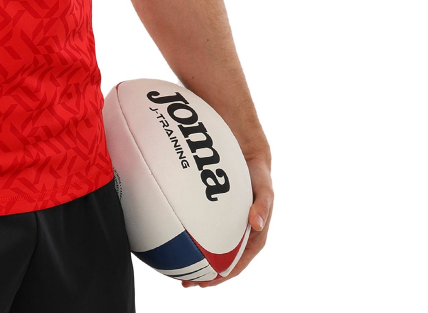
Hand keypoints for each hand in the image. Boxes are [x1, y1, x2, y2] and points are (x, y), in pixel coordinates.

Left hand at [182, 150, 272, 287]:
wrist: (249, 157)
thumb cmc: (259, 177)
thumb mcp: (265, 191)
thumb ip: (263, 206)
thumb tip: (257, 224)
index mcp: (254, 238)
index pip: (237, 264)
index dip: (222, 276)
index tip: (206, 284)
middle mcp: (240, 236)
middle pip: (222, 262)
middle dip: (205, 276)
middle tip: (186, 283)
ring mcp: (228, 226)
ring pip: (212, 250)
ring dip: (197, 262)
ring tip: (178, 270)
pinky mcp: (218, 216)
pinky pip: (204, 230)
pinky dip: (193, 239)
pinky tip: (177, 239)